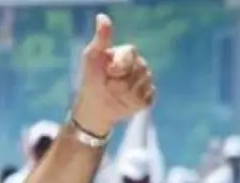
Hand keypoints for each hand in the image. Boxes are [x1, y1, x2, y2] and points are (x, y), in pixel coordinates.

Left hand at [72, 14, 155, 134]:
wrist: (93, 108)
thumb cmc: (91, 80)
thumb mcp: (92, 58)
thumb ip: (101, 39)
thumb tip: (101, 17)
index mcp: (128, 53)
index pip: (131, 53)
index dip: (120, 66)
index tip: (108, 72)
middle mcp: (140, 65)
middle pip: (139, 71)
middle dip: (120, 82)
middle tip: (108, 86)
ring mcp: (146, 81)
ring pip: (143, 86)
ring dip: (126, 94)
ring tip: (115, 95)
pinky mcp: (148, 98)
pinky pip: (146, 99)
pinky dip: (134, 103)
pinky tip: (125, 103)